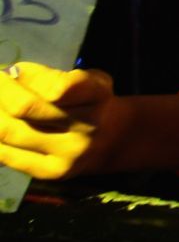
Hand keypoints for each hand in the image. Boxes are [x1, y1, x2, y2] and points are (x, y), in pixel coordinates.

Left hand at [0, 63, 125, 179]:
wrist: (105, 141)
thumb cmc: (86, 101)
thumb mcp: (83, 79)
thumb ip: (51, 76)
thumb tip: (8, 75)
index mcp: (97, 94)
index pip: (58, 87)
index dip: (28, 76)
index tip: (12, 69)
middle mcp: (87, 126)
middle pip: (25, 107)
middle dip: (1, 90)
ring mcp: (68, 153)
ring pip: (9, 131)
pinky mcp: (50, 172)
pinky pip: (6, 154)